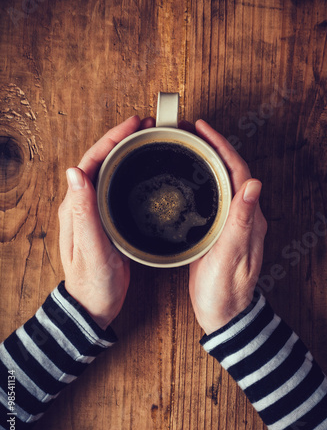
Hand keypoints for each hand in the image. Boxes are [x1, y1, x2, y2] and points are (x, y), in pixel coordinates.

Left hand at [58, 115, 153, 329]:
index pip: (91, 162)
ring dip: (126, 153)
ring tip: (148, 141)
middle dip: (121, 139)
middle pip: (100, 162)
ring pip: (109, 173)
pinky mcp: (106, 221)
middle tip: (147, 127)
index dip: (111, 139)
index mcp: (76, 207)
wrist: (94, 305)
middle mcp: (82, 205)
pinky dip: (130, 173)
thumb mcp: (91, 248)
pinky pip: (116, 188)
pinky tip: (143, 172)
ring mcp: (94, 212)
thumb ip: (84, 212)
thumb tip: (75, 172)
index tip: (133, 124)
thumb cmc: (93, 282)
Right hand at [188, 120, 267, 334]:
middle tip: (189, 131)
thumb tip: (254, 184)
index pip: (238, 172)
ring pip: (221, 181)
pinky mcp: (219, 230)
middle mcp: (243, 216)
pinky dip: (201, 179)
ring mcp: (231, 222)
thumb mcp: (231, 255)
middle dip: (213, 146)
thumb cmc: (226, 290)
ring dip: (207, 159)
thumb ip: (242, 221)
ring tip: (186, 144)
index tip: (202, 129)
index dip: (221, 146)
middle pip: (230, 171)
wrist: (223, 313)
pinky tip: (188, 176)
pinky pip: (213, 195)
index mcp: (248, 218)